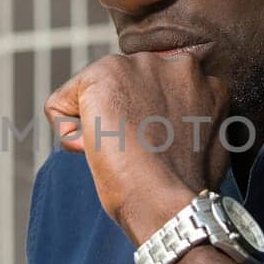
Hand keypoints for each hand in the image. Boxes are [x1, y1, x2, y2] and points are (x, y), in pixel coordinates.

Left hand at [44, 52, 231, 242]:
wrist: (167, 201)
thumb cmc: (185, 189)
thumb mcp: (204, 142)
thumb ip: (188, 118)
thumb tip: (166, 124)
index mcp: (201, 80)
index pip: (150, 92)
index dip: (145, 126)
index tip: (153, 150)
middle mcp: (173, 63)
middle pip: (121, 89)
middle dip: (121, 119)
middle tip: (137, 152)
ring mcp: (138, 66)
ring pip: (90, 95)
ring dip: (96, 126)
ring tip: (120, 152)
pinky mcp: (103, 74)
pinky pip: (59, 105)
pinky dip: (67, 134)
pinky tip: (95, 151)